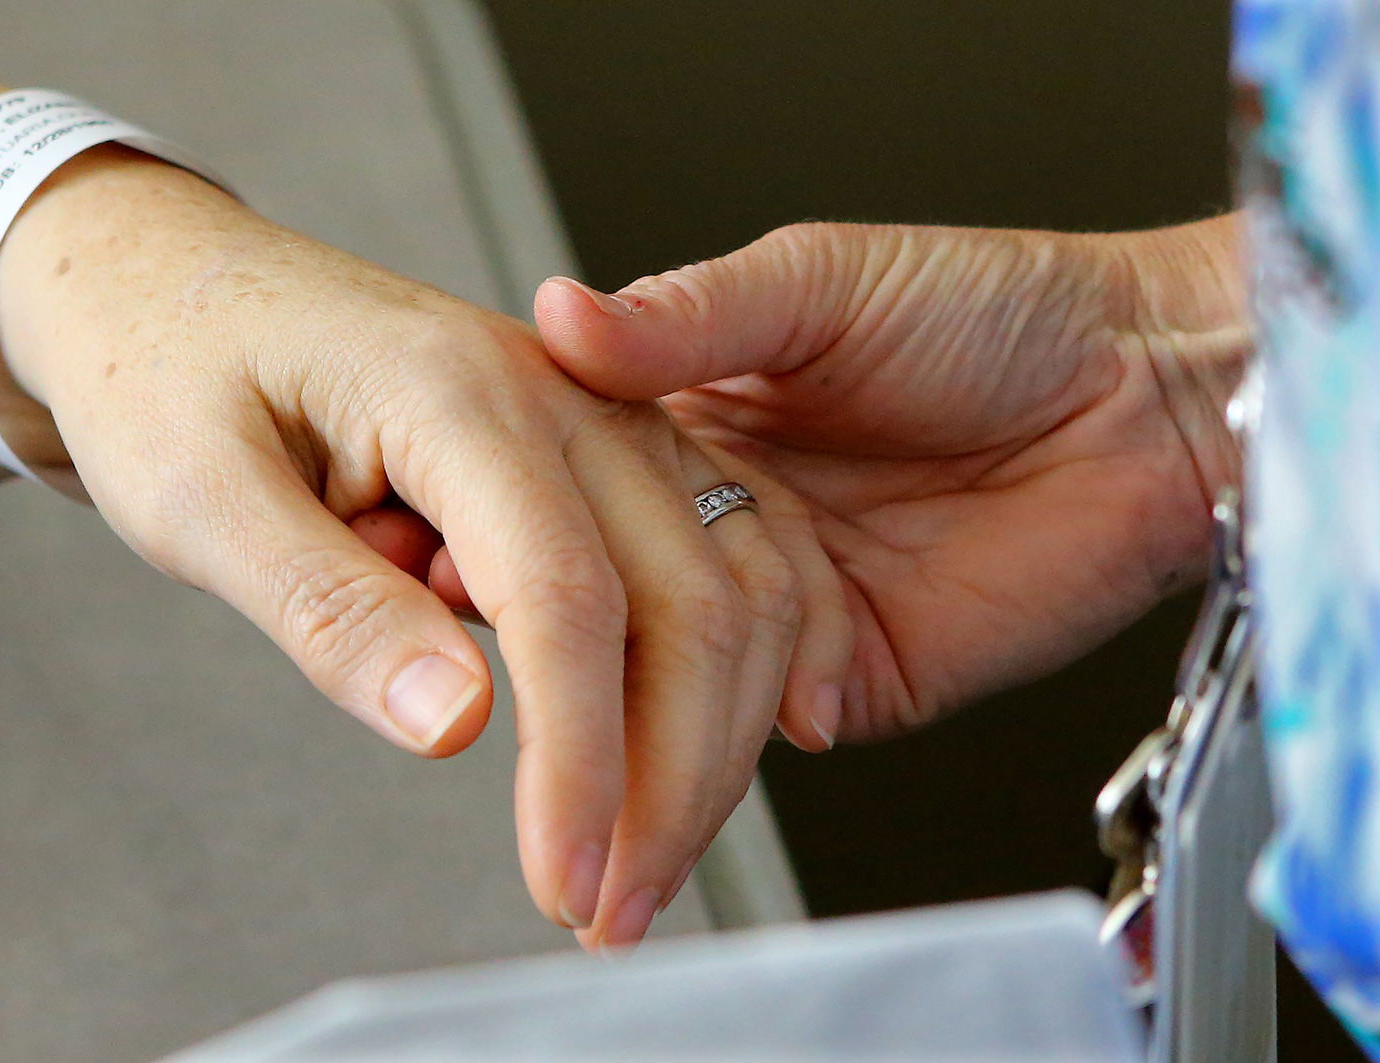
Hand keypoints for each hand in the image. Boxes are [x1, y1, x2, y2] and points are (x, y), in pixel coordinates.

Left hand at [0, 148, 844, 948]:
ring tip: (646, 853)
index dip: (581, 760)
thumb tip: (454, 723)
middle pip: (686, 600)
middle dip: (672, 780)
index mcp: (454, 389)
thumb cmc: (167, 368)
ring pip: (732, 585)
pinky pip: (726, 553)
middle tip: (613, 910)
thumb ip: (330, 607)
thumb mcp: (199, 492)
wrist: (173, 282)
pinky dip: (745, 659)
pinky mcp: (604, 449)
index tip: (567, 879)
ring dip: (716, 736)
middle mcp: (560, 392)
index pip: (562, 596)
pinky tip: (727, 737)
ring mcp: (596, 415)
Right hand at [532, 219, 1248, 738]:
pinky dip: (736, 743)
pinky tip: (686, 751)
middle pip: (623, 617)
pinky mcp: (867, 677)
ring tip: (575, 768)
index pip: (579, 509)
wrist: (1153, 393)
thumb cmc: (1001, 308)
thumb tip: (563, 314)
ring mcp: (801, 609)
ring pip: (690, 688)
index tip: (445, 566)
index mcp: (704, 432)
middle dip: (564, 676)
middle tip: (492, 701)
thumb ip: (691, 314)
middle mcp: (739, 527)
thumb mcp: (821, 282)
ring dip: (637, 739)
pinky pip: (784, 724)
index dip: (515, 543)